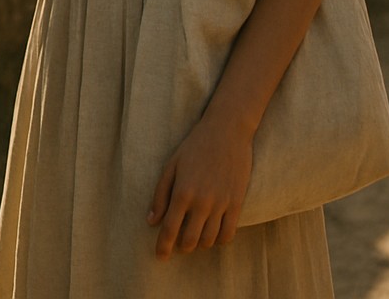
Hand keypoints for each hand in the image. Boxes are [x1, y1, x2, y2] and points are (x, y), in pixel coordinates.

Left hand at [146, 116, 253, 259]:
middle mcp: (202, 202)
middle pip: (190, 240)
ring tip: (195, 238)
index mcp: (182, 192)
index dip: (163, 247)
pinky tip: (213, 235)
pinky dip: (219, 240)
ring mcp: (221, 204)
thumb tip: (152, 221)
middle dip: (182, 247)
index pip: (170, 229)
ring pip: (210, 240)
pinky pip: (229, 233)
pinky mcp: (237, 203)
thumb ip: (160, 194)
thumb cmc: (195, 146)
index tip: (159, 257)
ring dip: (200, 244)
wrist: (227, 132)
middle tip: (178, 246)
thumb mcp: (171, 166)